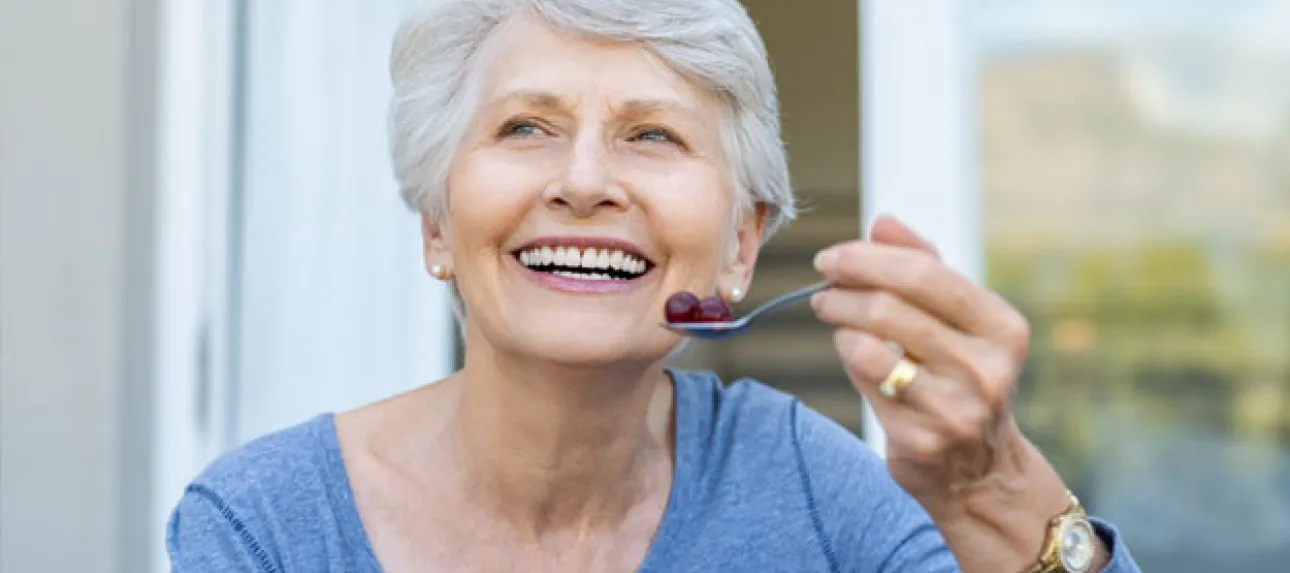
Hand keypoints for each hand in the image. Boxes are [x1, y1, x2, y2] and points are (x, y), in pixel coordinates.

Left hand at [810, 215, 1097, 571]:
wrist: (980, 472)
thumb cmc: (962, 376)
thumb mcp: (960, 319)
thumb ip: (924, 264)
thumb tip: (882, 222)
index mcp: (1003, 328)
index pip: (924, 273)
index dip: (868, 259)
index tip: (834, 257)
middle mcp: (985, 368)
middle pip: (889, 308)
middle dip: (843, 289)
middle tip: (823, 286)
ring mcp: (954, 408)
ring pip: (868, 345)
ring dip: (839, 322)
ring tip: (832, 313)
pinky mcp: (920, 439)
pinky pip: (863, 382)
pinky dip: (848, 357)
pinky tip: (851, 351)